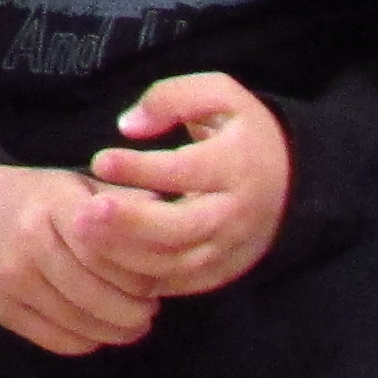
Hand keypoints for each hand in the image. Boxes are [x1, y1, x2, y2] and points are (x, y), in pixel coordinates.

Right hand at [0, 161, 161, 354]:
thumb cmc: (33, 200)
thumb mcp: (75, 187)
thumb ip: (123, 204)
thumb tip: (180, 216)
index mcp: (54, 206)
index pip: (116, 254)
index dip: (146, 276)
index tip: (157, 282)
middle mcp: (30, 242)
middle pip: (104, 295)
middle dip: (138, 311)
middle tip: (149, 308)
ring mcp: (11, 279)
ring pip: (85, 324)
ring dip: (118, 331)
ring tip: (129, 322)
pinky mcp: (0, 308)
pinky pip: (60, 341)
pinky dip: (87, 341)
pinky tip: (94, 327)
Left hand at [81, 74, 291, 302]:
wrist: (295, 179)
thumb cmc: (243, 131)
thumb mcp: (219, 94)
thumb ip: (172, 98)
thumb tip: (128, 126)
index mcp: (237, 165)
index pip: (188, 171)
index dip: (142, 169)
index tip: (100, 161)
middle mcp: (237, 213)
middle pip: (183, 228)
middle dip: (131, 223)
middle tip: (85, 212)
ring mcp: (232, 247)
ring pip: (179, 262)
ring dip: (128, 253)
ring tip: (82, 233)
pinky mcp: (225, 269)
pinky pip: (183, 283)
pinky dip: (144, 277)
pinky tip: (106, 261)